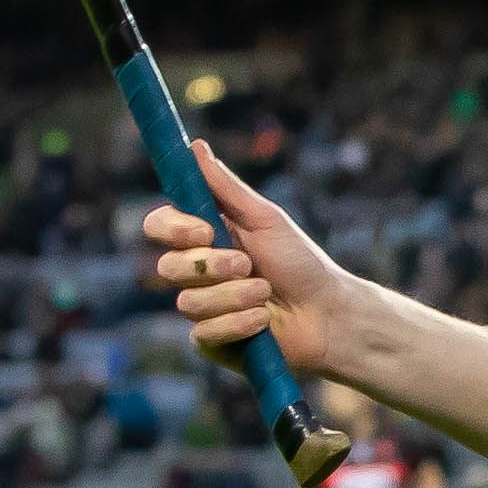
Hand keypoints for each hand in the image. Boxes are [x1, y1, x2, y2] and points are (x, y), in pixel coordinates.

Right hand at [143, 143, 355, 379]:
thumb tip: (195, 146)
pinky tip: (263, 321)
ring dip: (234, 296)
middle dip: (211, 267)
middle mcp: (197, 273)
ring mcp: (202, 308)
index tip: (204, 231)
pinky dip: (239, 324)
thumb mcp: (265, 219)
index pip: (159, 226)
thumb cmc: (300, 263)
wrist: (329, 314)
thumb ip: (226, 188)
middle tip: (247, 265)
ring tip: (266, 294)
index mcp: (204, 239)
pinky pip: (204, 332)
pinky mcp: (212, 341)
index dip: (172, 229)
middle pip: (167, 267)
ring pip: (188, 302)